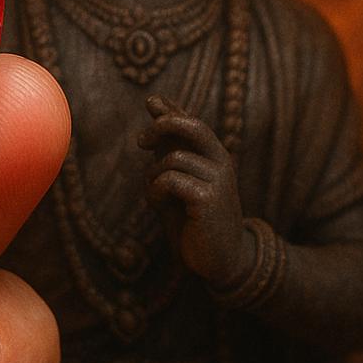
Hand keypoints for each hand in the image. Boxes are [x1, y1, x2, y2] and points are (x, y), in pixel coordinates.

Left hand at [137, 95, 252, 288]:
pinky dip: (155, 191)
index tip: (152, 101)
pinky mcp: (208, 199)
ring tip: (154, 195)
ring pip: (173, 159)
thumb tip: (152, 133)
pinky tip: (157, 203)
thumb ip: (169, 158)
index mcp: (214, 157)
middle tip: (141, 142)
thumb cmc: (195, 221)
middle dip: (162, 126)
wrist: (222, 260)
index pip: (192, 122)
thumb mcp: (179, 184)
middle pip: (191, 126)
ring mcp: (218, 180)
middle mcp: (220, 162)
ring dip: (153, 176)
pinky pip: (171, 180)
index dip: (171, 109)